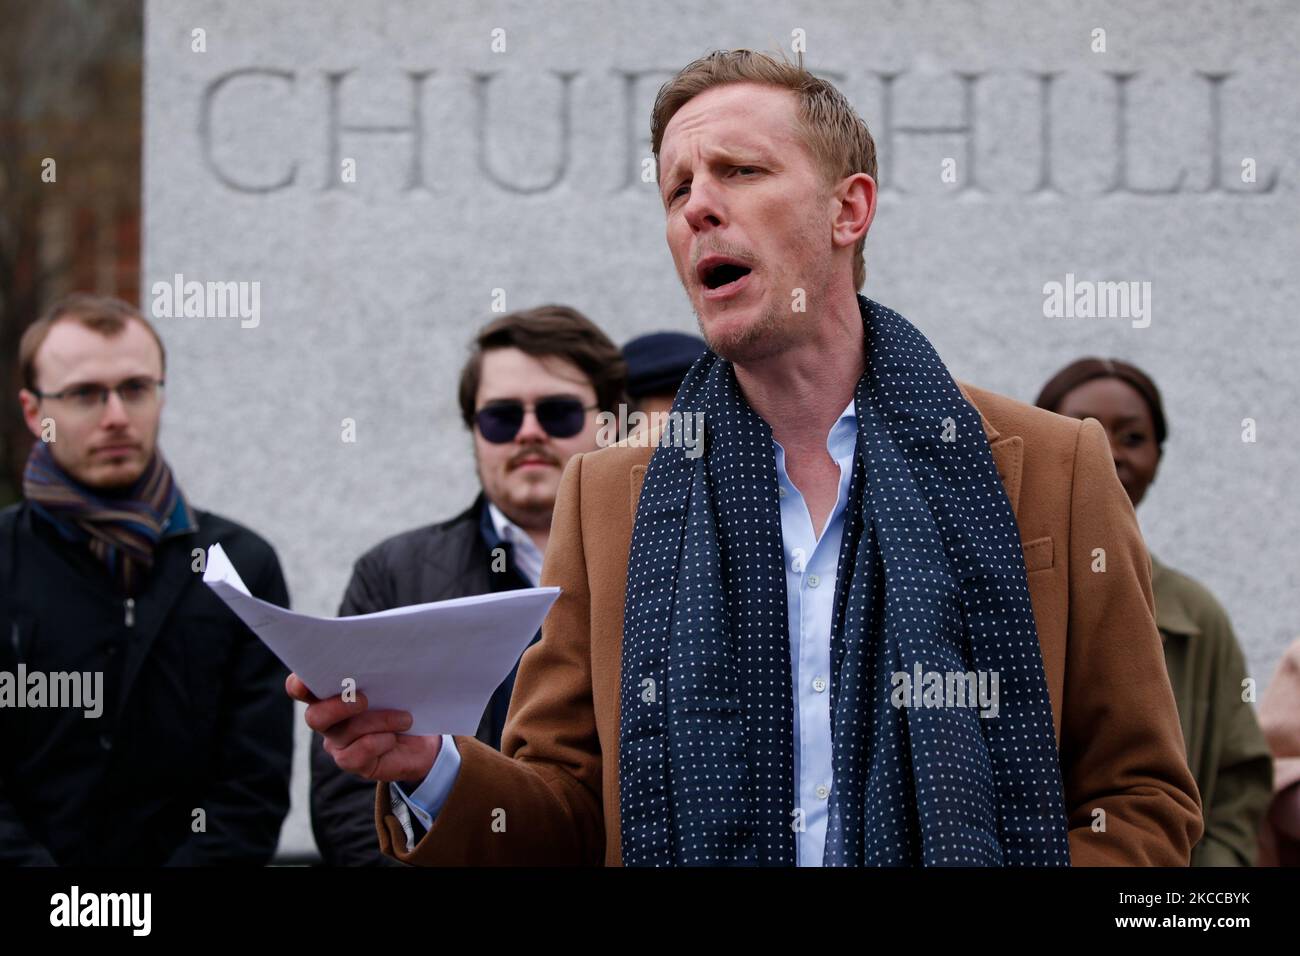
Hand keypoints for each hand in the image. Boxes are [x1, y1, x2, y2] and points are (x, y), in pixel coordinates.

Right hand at [286, 673, 440, 782]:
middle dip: (337, 707)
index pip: (300, 689)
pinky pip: (357, 754)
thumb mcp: (393, 683)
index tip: (306, 681)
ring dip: (378, 721)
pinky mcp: (353, 763)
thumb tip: (380, 656)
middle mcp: (328, 720)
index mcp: (330, 693)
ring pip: (344, 733)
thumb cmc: (404, 702)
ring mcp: (338, 744)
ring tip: (404, 718)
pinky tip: (394, 737)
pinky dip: (380, 742)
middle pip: (314, 717)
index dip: (298, 685)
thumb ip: (377, 672)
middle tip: (364, 699)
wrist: (424, 739)